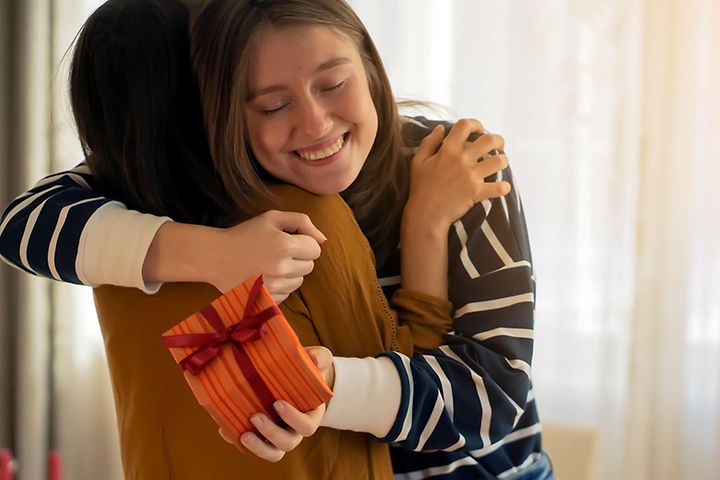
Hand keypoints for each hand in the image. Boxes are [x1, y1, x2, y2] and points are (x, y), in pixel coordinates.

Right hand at [143, 211, 325, 302]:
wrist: (214, 256)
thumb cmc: (245, 234)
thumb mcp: (272, 218)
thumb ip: (302, 222)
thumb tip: (323, 240)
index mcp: (284, 245)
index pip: (315, 249)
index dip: (304, 243)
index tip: (289, 240)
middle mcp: (281, 268)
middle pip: (310, 266)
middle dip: (298, 258)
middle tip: (277, 252)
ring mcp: (273, 287)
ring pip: (299, 281)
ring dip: (290, 273)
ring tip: (269, 264)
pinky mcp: (266, 299)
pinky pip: (287, 293)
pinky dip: (280, 286)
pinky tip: (264, 276)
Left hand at [240, 346, 333, 461]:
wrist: (293, 374)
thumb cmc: (307, 368)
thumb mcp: (316, 359)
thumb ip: (319, 358)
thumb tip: (316, 361)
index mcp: (311, 415)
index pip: (307, 426)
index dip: (293, 419)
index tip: (278, 403)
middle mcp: (295, 430)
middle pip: (287, 443)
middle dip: (271, 433)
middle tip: (255, 416)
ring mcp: (278, 435)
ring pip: (272, 452)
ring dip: (258, 447)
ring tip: (243, 435)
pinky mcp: (261, 435)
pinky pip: (252, 444)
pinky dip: (237, 439)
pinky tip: (225, 430)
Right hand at [404, 119, 510, 233]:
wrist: (425, 215)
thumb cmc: (420, 188)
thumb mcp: (418, 161)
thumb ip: (429, 142)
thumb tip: (441, 128)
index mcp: (447, 150)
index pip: (465, 125)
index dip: (476, 124)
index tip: (479, 130)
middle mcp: (461, 160)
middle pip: (489, 140)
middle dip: (498, 140)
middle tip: (499, 145)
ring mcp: (470, 176)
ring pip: (499, 161)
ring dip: (502, 161)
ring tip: (498, 164)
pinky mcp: (477, 193)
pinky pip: (499, 188)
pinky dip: (503, 188)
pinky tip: (502, 188)